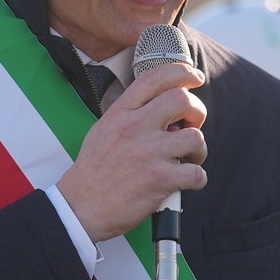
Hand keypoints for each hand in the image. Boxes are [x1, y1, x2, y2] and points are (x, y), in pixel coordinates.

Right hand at [54, 61, 207, 243]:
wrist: (80, 207)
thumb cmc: (92, 173)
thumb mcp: (102, 131)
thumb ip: (128, 116)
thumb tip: (159, 111)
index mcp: (120, 114)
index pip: (154, 78)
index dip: (181, 71)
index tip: (194, 77)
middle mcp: (136, 128)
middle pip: (183, 100)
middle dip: (197, 111)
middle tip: (191, 126)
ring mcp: (149, 153)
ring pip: (196, 138)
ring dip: (199, 150)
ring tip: (189, 159)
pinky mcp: (160, 179)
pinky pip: (196, 173)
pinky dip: (197, 178)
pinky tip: (186, 182)